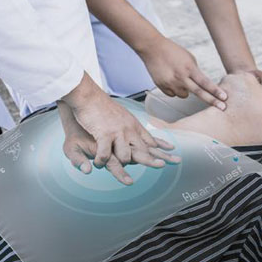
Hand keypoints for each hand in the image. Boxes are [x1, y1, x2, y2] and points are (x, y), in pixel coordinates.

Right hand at [58, 101, 179, 184]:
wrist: (88, 95)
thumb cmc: (101, 105)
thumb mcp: (122, 115)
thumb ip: (130, 126)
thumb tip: (136, 131)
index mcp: (133, 126)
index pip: (150, 139)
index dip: (162, 147)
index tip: (173, 151)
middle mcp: (128, 130)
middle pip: (144, 150)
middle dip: (153, 161)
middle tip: (162, 166)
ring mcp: (118, 133)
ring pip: (126, 157)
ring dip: (119, 165)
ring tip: (110, 166)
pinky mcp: (104, 135)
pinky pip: (105, 155)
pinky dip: (101, 161)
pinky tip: (97, 164)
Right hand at [138, 37, 226, 108]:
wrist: (153, 48)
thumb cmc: (171, 51)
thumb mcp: (189, 58)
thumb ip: (195, 72)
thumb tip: (200, 84)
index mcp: (189, 68)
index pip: (205, 82)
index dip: (216, 91)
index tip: (224, 98)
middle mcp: (180, 77)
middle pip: (199, 92)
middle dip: (212, 101)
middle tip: (222, 108)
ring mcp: (170, 83)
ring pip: (184, 95)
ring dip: (185, 90)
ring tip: (179, 79)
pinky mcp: (162, 87)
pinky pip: (172, 94)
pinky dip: (174, 89)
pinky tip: (170, 79)